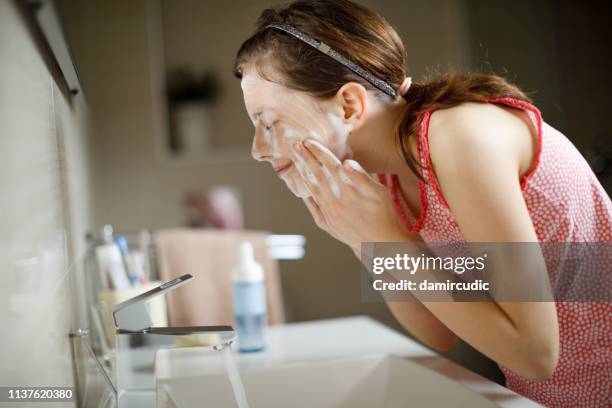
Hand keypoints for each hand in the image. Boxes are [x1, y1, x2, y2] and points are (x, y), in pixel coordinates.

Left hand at [291, 139, 409, 251]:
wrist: (380, 246)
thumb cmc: (385, 216)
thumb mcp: (380, 194)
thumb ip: (362, 177)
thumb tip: (346, 163)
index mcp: (348, 191)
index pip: (330, 166)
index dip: (319, 152)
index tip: (308, 140)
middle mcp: (335, 202)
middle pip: (317, 175)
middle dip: (305, 158)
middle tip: (294, 145)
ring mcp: (328, 214)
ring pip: (312, 189)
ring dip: (303, 173)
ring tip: (295, 161)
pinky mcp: (326, 224)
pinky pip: (312, 206)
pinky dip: (306, 194)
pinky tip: (301, 186)